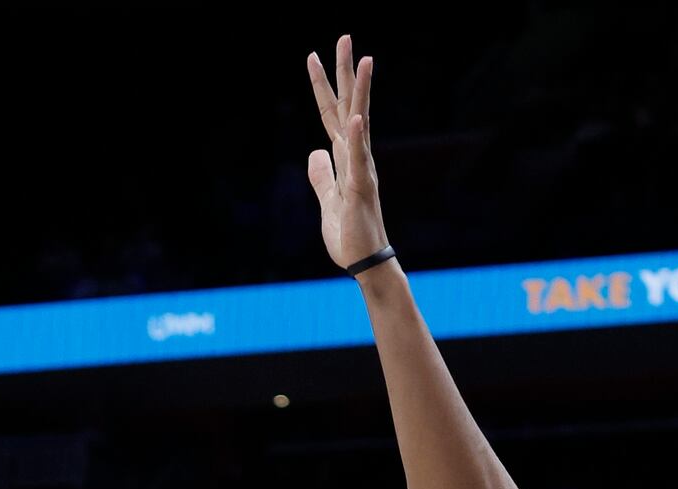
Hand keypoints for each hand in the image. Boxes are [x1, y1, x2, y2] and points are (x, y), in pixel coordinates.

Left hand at [306, 35, 389, 271]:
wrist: (364, 262)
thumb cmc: (349, 234)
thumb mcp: (326, 201)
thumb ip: (321, 176)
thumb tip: (315, 152)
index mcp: (345, 157)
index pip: (331, 114)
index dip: (321, 86)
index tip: (312, 56)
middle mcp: (356, 157)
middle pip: (348, 106)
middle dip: (345, 73)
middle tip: (344, 37)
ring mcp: (361, 170)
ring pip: (361, 123)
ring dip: (361, 91)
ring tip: (364, 59)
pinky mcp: (361, 190)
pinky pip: (359, 160)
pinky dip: (357, 138)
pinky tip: (356, 117)